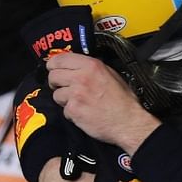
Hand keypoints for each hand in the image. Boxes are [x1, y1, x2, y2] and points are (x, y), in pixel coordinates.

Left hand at [46, 53, 160, 153]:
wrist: (128, 121)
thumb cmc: (123, 100)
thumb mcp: (111, 74)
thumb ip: (92, 68)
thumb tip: (76, 66)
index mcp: (91, 65)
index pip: (60, 59)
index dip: (53, 65)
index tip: (53, 68)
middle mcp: (81, 77)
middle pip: (53, 75)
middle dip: (56, 83)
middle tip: (64, 88)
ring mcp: (76, 94)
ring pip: (56, 94)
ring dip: (64, 100)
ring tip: (78, 103)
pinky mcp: (74, 110)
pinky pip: (63, 110)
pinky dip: (71, 113)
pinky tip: (83, 113)